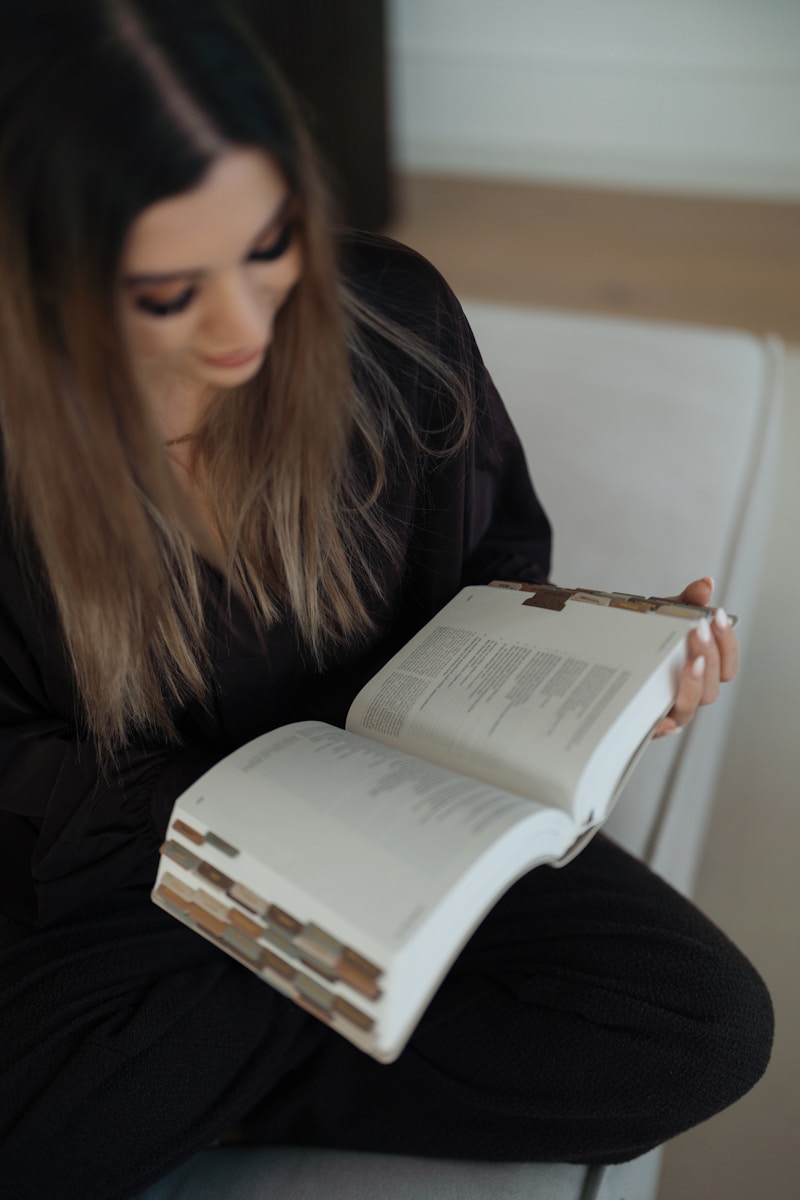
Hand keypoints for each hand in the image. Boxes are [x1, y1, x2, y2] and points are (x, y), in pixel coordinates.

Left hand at [653, 576, 738, 737]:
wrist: (593, 651)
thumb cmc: (638, 639)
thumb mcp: (661, 616)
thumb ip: (685, 602)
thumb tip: (706, 585)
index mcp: (699, 671)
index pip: (727, 665)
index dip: (727, 643)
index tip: (718, 616)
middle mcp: (688, 694)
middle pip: (712, 687)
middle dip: (710, 656)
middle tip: (699, 629)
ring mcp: (666, 710)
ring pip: (690, 707)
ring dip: (695, 685)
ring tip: (692, 662)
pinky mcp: (642, 724)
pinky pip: (656, 731)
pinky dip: (664, 727)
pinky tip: (665, 720)